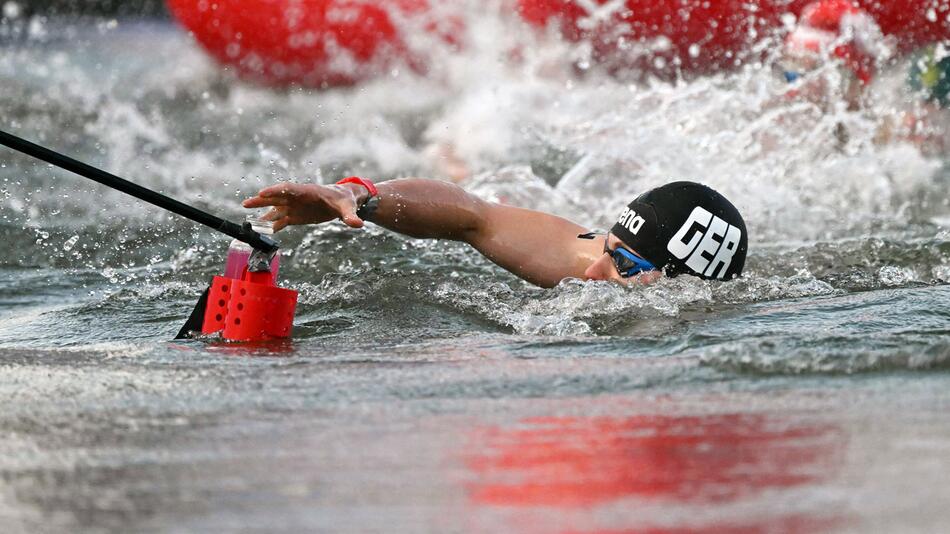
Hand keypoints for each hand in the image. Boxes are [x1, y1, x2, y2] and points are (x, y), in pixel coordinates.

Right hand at [242, 182, 364, 231]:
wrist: (345, 202)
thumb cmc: (345, 200)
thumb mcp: (348, 208)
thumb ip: (351, 216)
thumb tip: (358, 224)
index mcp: (308, 191)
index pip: (289, 189)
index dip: (275, 191)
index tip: (262, 193)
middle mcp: (298, 198)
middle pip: (277, 197)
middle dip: (262, 200)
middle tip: (246, 203)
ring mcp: (295, 206)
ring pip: (276, 209)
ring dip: (262, 213)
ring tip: (247, 216)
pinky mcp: (296, 216)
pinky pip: (281, 220)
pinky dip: (272, 225)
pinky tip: (262, 230)